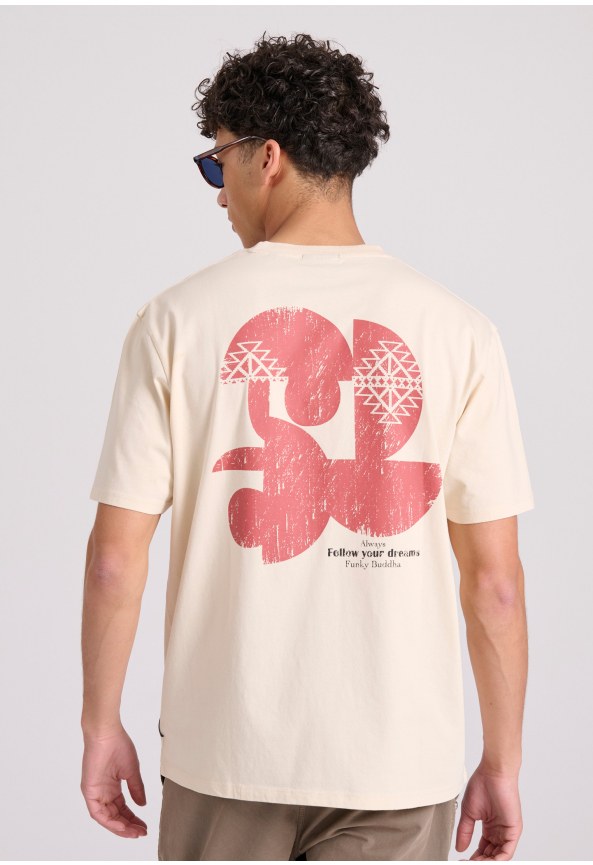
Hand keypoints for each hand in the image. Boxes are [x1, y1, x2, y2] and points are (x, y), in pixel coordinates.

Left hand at [81, 722, 147, 838]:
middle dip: (128, 826)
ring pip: (106, 818)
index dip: (133, 818)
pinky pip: (97, 813)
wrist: (106, 733)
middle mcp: (102, 792)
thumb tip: (142, 804)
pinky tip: (121, 826)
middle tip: (141, 832)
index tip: (144, 825)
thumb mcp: (131, 770)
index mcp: (112, 787)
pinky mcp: (89, 791)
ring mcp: (95, 793)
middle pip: (115, 816)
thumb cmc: (118, 745)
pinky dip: (109, 821)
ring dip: (120, 827)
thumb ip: (136, 788)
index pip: (122, 808)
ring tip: (134, 832)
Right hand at [455, 759, 522, 859]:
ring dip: (486, 862)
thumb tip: (459, 848)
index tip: (461, 860)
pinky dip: (497, 860)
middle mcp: (500, 832)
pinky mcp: (514, 831)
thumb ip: (465, 831)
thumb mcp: (469, 812)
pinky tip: (485, 861)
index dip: (473, 858)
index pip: (484, 850)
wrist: (493, 773)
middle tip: (466, 863)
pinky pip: (507, 852)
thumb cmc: (482, 785)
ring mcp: (508, 832)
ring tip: (473, 863)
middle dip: (479, 861)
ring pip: (499, 857)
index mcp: (491, 828)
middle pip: (491, 856)